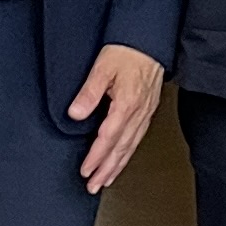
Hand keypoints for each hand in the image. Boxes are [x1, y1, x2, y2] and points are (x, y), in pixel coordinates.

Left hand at [65, 45, 167, 194]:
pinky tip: (122, 158)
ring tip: (106, 180)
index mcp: (127, 105)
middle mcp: (138, 113)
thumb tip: (75, 114)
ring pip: (131, 147)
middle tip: (95, 186)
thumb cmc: (127, 51)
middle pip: (121, 149)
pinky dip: (128, 153)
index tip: (86, 171)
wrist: (149, 39)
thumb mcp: (102, 68)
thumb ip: (89, 93)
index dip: (96, 157)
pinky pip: (137, 138)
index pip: (108, 139)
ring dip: (118, 166)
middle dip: (107, 170)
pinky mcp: (148, 110)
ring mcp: (145, 113)